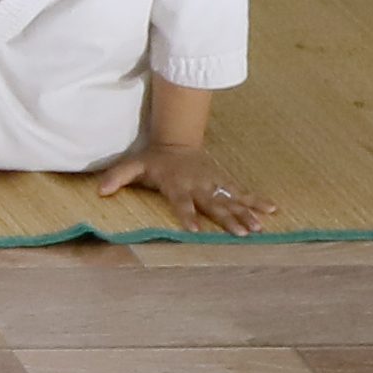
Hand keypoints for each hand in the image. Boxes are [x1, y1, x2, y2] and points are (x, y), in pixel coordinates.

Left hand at [88, 136, 267, 234]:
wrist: (177, 139)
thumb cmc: (154, 159)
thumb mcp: (133, 165)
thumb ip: (117, 177)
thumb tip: (99, 190)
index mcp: (177, 185)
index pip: (182, 203)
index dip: (188, 216)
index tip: (195, 231)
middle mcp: (198, 185)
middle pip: (213, 205)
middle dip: (228, 219)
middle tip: (242, 234)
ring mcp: (213, 182)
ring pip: (231, 199)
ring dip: (246, 212)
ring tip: (260, 227)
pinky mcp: (223, 179)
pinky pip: (241, 191)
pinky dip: (257, 199)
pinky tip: (272, 209)